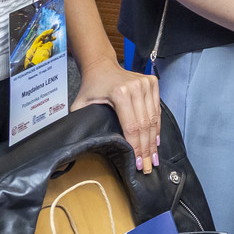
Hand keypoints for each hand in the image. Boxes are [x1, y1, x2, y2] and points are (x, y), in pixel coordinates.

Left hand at [72, 59, 161, 174]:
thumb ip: (80, 124)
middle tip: (149, 167)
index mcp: (120, 93)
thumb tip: (76, 147)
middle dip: (146, 149)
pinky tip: (156, 141)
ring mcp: (146, 84)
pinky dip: (157, 127)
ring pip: (153, 119)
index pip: (131, 126)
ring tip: (154, 158)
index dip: (135, 147)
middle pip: (144, 125)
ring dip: (153, 140)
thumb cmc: (91, 87)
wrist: (102, 66)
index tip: (138, 164)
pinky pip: (157, 110)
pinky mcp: (152, 83)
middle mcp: (136, 87)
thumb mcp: (80, 105)